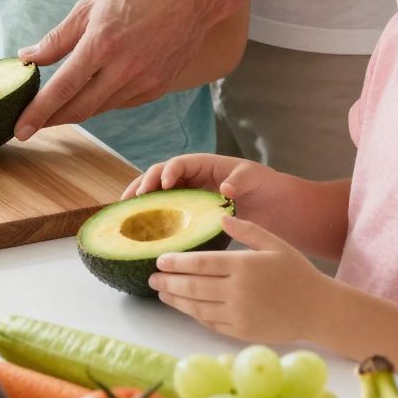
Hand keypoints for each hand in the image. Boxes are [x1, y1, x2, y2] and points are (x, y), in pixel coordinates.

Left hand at [15, 0, 206, 138]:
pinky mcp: (158, 87)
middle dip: (51, 120)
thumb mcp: (90, 7)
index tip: (19, 130)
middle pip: (79, 108)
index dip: (38, 112)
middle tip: (29, 126)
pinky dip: (102, 101)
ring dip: (76, 111)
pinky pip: (121, 103)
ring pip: (100, 108)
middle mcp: (125, 68)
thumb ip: (58, 38)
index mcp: (102, 43)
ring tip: (55, 109)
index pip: (62, 88)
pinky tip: (92, 93)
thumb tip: (27, 58)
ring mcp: (145, 81)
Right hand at [124, 155, 298, 219]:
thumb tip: (224, 190)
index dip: (167, 172)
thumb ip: (239, 181)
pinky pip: (165, 213)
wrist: (273, 206)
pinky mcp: (188, 214)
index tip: (163, 185)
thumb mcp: (254, 177)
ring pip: (156, 195)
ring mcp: (187, 196)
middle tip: (132, 200)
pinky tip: (141, 233)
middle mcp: (191, 178)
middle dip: (143, 185)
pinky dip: (151, 219)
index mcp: (203, 164)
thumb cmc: (264, 185)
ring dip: (140, 202)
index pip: (178, 164)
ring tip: (124, 214)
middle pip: (159, 177)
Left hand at [148, 216, 332, 344]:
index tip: (160, 258)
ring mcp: (238, 315)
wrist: (318, 310)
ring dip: (176, 299)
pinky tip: (185, 306)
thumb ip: (247, 229)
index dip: (177, 262)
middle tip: (152, 275)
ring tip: (161, 291)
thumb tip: (221, 214)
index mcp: (244, 266)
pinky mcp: (240, 332)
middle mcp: (238, 292)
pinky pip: (210, 322)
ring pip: (197, 307)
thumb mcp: (275, 243)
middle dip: (169, 281)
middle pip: (193, 286)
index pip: (201, 264)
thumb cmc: (297, 272)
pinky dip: (194, 314)